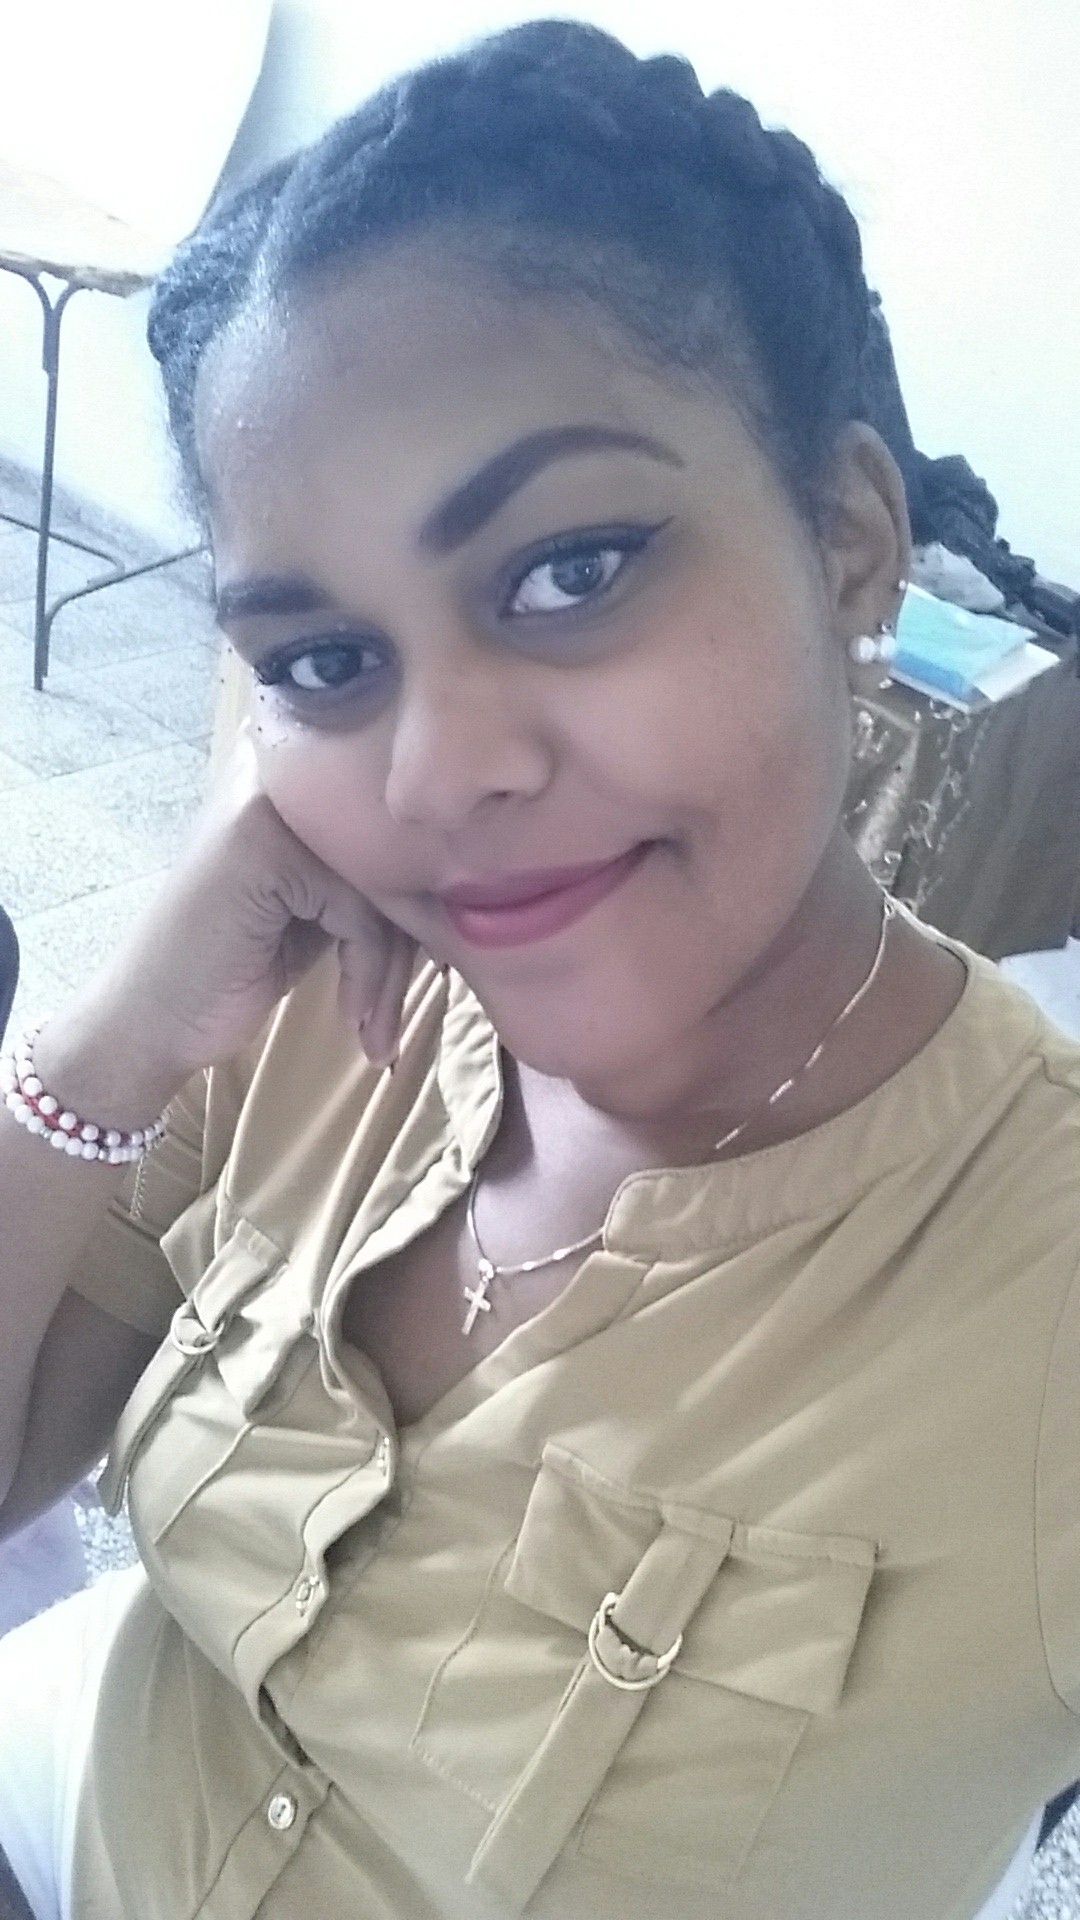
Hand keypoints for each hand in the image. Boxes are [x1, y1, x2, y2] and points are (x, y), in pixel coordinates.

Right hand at [43, 727, 419, 1114]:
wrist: (156, 1018)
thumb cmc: (242, 962)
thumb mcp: (323, 907)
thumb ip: (378, 872)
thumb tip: (480, 873)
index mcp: (299, 775)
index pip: (401, 816)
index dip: (426, 889)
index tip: (439, 956)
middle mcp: (283, 771)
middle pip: (400, 845)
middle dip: (417, 935)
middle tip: (412, 1002)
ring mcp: (269, 803)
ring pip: (387, 880)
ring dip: (394, 968)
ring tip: (382, 1027)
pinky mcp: (266, 847)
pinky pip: (362, 910)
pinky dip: (369, 974)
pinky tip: (356, 1021)